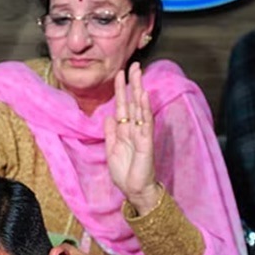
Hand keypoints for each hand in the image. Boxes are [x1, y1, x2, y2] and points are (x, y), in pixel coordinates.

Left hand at [104, 62, 159, 214]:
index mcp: (124, 130)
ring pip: (140, 107)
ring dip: (139, 90)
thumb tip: (107, 117)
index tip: (119, 73)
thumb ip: (110, 133)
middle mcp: (134, 128)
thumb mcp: (111, 150)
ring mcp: (141, 133)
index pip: (122, 105)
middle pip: (133, 101)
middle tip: (133, 65)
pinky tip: (143, 96)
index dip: (120, 89)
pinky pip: (145, 122)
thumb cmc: (124, 172)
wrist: (133, 189)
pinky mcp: (146, 141)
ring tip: (138, 73)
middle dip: (132, 83)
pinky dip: (144, 109)